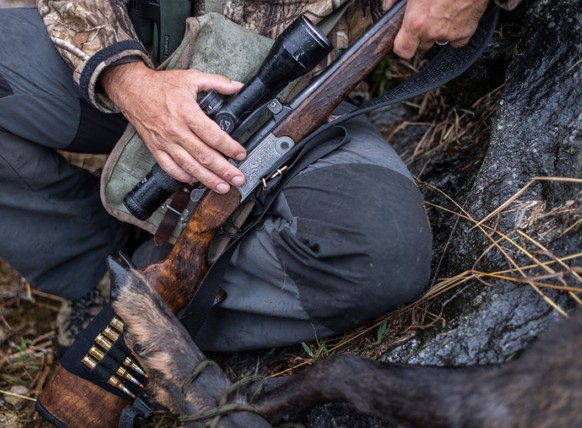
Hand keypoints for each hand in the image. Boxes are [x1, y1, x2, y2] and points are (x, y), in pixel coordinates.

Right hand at [101, 62, 245, 193]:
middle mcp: (176, 131)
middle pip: (204, 156)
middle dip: (224, 170)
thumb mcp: (192, 77)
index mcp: (187, 113)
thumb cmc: (160, 85)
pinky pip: (170, 168)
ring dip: (208, 179)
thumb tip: (238, 86)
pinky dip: (184, 177)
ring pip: (189, 166)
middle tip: (238, 179)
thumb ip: (218, 82)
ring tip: (223, 187)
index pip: (213, 136)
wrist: (131, 88)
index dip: (229, 147)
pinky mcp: (156, 148)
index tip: (241, 154)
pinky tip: (196, 181)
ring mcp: (165, 142)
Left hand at [383, 0, 489, 58]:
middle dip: (421, 35)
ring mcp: (450, 33)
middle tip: (425, 17)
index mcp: (415, 22)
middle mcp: (432, 32)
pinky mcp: (466, 32)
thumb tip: (388, 7)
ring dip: (437, 32)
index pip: (403, 50)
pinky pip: (456, 40)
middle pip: (421, 46)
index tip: (403, 39)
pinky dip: (455, 32)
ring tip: (441, 12)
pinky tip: (454, 16)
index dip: (402, 46)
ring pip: (438, 41)